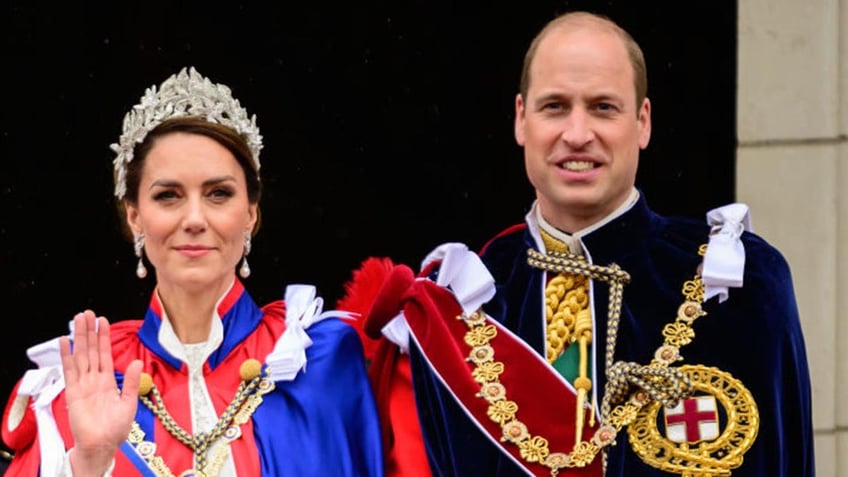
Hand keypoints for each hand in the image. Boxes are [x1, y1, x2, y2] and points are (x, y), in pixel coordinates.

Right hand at [59, 311, 141, 475]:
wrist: (103, 444)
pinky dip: (66, 356)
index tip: (102, 321)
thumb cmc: (116, 428)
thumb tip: (138, 362)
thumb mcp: (129, 402)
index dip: (103, 337)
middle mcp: (94, 379)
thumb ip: (132, 382)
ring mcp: (83, 384)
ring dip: (78, 338)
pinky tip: (63, 342)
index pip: (105, 354)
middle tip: (87, 313)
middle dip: (89, 331)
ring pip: (80, 355)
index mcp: (108, 381)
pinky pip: (69, 370)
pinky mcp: (73, 392)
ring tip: (77, 320)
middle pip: (91, 350)